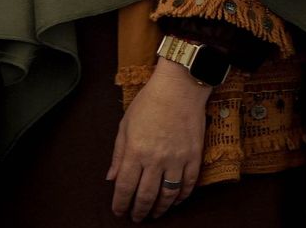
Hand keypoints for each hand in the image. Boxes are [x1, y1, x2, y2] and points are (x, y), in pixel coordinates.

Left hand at [107, 56, 210, 220]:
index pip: (125, 186)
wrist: (178, 90)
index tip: (119, 212)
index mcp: (135, 150)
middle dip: (139, 210)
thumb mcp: (125, 125)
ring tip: (154, 214)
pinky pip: (188, 185)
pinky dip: (181, 198)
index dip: (121, 203)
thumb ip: (119, 154)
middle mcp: (156, 159)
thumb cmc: (148, 104)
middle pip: (146, 195)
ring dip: (160, 208)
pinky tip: (175, 202)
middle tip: (136, 218)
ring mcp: (177, 160)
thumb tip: (111, 178)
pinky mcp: (194, 158)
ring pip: (168, 195)